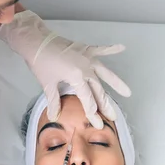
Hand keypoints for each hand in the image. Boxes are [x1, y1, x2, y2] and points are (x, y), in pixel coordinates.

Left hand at [0, 10, 130, 128]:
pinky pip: (101, 49)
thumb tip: (54, 116)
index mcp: (77, 77)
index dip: (93, 114)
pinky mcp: (85, 49)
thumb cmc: (41, 62)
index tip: (98, 124)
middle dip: (105, 104)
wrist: (36, 40)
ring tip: (127, 92)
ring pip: (105, 73)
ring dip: (116, 83)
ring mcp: (87, 58)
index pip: (88, 99)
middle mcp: (86, 68)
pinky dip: (111, 49)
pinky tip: (122, 47)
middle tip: (113, 116)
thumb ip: (54, 101)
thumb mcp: (47, 84)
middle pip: (98, 90)